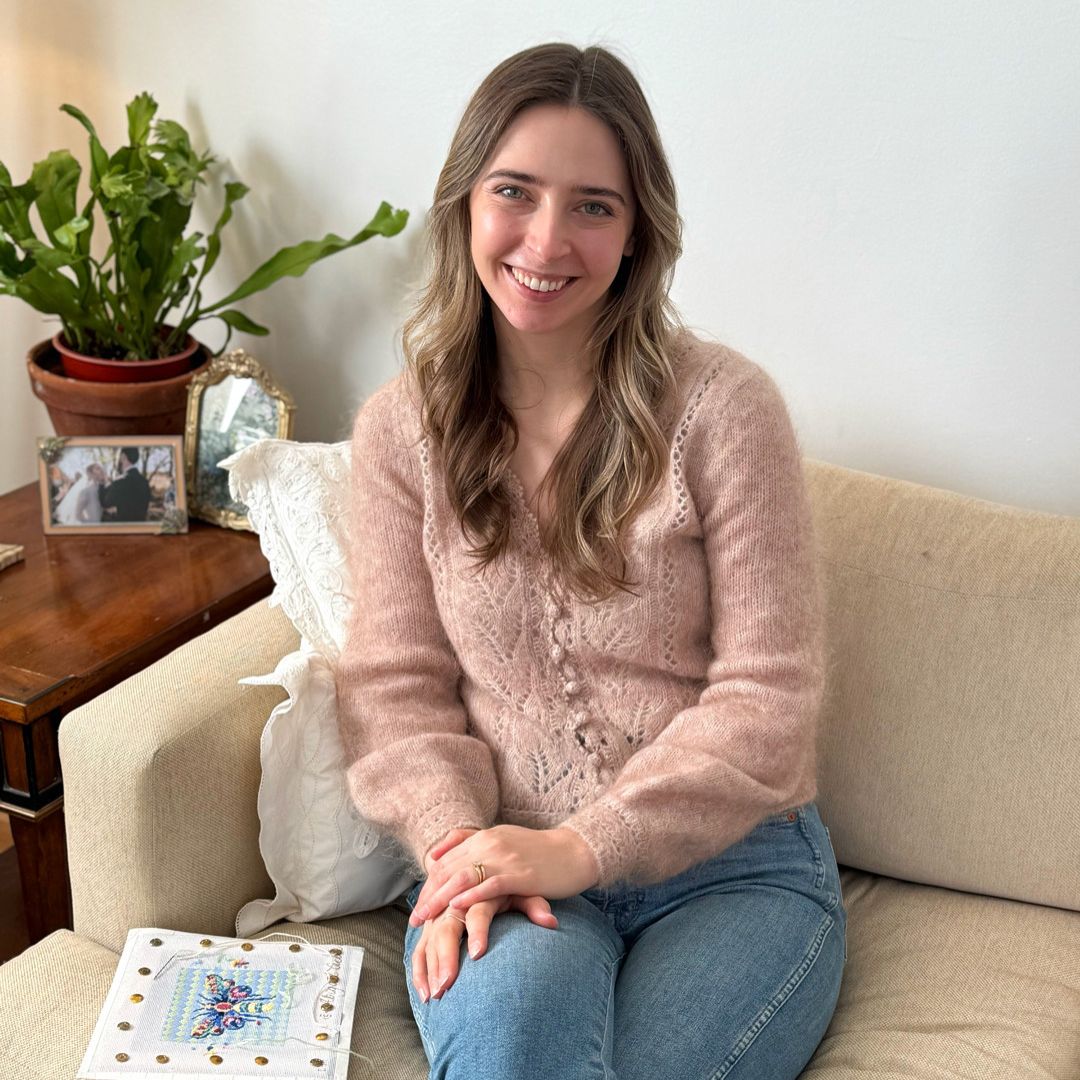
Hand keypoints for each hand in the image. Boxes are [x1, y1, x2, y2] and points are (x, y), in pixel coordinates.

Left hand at [409, 824, 597, 927]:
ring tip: (427, 919)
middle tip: (415, 919)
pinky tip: (457, 909)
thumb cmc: (539, 853)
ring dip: (442, 899)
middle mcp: (490, 843)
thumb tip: (437, 857)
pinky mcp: (521, 873)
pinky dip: (471, 896)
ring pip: (464, 876)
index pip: (447, 860)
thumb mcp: (502, 841)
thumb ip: (472, 846)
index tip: (418, 906)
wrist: (575, 852)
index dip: (430, 883)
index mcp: (484, 836)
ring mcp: (505, 857)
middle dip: (430, 895)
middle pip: (450, 868)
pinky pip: (491, 884)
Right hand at [411, 892, 556, 1001]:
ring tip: (436, 995)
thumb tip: (551, 922)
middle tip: (447, 985)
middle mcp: (454, 902)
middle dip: (445, 957)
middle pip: (446, 928)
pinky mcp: (429, 928)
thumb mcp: (522, 890)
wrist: (479, 869)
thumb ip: (534, 905)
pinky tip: (424, 994)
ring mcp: (438, 915)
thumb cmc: (506, 885)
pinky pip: (419, 949)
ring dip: (429, 968)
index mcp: (478, 890)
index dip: (477, 930)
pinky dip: (419, 971)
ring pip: (428, 940)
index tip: (478, 954)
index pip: (477, 911)